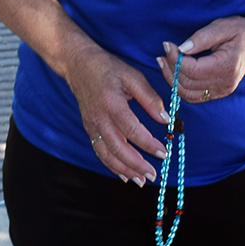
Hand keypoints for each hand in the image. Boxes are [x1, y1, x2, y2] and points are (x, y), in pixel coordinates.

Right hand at [65, 41, 169, 183]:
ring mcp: (92, 126)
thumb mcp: (133, 76)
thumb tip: (166, 119)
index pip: (132, 130)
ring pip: (107, 155)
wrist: (78, 65)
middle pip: (118, 148)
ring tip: (140, 180)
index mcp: (112, 104)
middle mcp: (99, 118)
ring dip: (124, 170)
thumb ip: (150, 98)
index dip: (148, 144)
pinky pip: (100, 152)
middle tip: (153, 174)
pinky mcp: (89, 129)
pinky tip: (124, 174)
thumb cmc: (108, 68)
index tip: (164, 153)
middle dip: (137, 164)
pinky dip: (112, 166)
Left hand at [156, 14, 244, 104]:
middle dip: (171, 69)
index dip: (175, 59)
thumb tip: (180, 49)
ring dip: (173, 80)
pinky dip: (181, 88)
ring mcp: (223, 90)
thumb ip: (200, 38)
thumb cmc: (241, 31)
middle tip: (163, 54)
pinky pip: (195, 97)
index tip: (167, 45)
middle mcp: (225, 83)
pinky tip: (175, 74)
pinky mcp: (219, 92)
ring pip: (188, 94)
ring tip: (164, 63)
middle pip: (187, 83)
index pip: (192, 70)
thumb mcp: (222, 27)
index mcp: (226, 66)